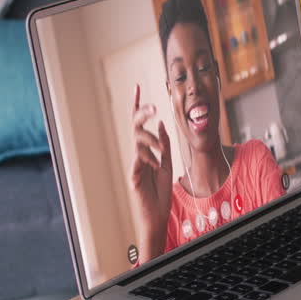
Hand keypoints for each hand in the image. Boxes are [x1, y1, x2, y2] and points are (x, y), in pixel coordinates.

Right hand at [129, 84, 171, 261]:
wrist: (157, 212)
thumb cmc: (160, 189)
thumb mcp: (167, 162)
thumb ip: (164, 143)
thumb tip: (160, 123)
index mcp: (145, 149)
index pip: (139, 123)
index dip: (138, 105)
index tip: (137, 87)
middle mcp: (137, 155)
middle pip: (136, 128)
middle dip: (143, 114)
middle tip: (154, 108)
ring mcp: (134, 166)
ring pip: (137, 143)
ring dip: (152, 144)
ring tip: (162, 155)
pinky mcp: (134, 178)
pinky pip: (137, 164)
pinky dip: (147, 161)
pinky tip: (154, 164)